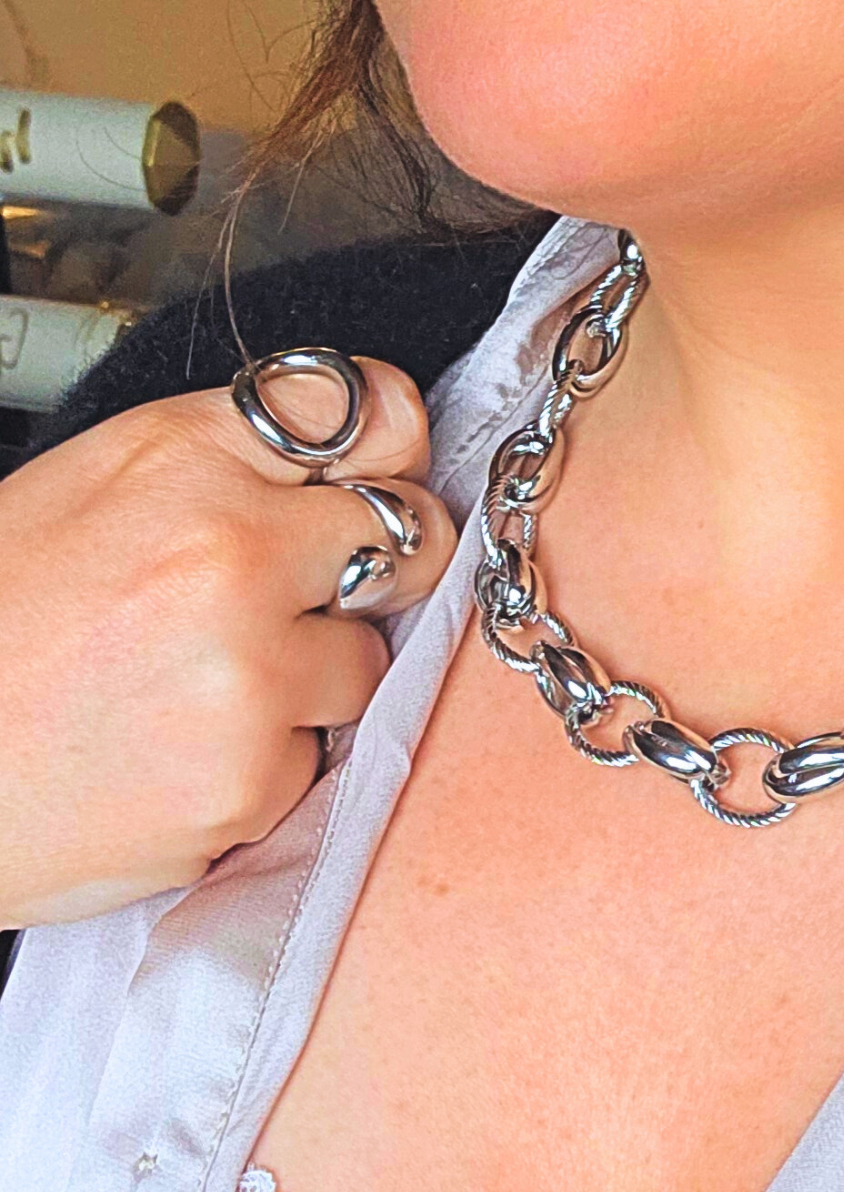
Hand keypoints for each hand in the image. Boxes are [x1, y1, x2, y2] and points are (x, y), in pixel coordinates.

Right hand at [0, 360, 457, 927]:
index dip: (386, 446)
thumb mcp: (91, 486)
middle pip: (404, 533)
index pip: (368, 409)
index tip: (377, 474)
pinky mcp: (250, 782)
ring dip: (310, 674)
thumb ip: (223, 459)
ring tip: (198, 684)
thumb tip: (344, 459)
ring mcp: (249, 674)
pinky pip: (314, 758)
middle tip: (301, 594)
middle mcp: (229, 554)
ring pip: (365, 660)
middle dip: (373, 563)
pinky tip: (176, 750)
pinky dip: (262, 762)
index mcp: (183, 460)